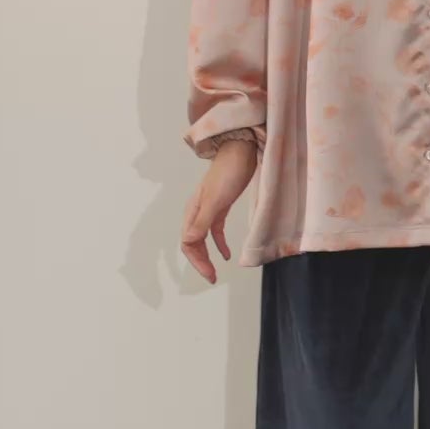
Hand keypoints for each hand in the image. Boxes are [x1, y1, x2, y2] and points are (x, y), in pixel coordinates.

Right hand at [180, 139, 258, 282]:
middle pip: (193, 243)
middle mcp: (197, 211)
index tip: (210, 274)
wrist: (240, 150)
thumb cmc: (228, 173)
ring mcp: (209, 208)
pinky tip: (227, 254)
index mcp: (193, 211)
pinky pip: (215, 230)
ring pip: (203, 238)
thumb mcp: (216, 200)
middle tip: (212, 278)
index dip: (197, 261)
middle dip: (200, 262)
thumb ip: (203, 221)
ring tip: (215, 271)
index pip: (188, 243)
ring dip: (207, 255)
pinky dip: (219, 243)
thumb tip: (189, 242)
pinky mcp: (221, 205)